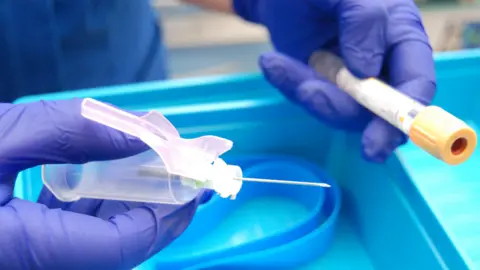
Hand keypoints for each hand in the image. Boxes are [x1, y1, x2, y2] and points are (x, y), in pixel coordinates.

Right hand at [0, 99, 211, 269]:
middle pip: (117, 247)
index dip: (168, 213)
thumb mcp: (0, 135)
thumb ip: (72, 133)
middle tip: (176, 170)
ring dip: (127, 206)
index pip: (123, 245)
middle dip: (154, 206)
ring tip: (144, 167)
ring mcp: (26, 261)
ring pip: (98, 244)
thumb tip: (145, 131)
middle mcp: (29, 266)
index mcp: (22, 250)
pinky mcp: (23, 249)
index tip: (191, 179)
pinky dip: (94, 209)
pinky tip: (97, 177)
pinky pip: (73, 239)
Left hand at [234, 0, 435, 161]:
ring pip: (335, 107)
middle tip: (307, 92)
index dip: (402, 117)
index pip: (415, 84)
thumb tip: (366, 69)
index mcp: (402, 38)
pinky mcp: (320, 82)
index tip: (374, 143)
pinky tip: (272, 64)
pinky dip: (288, 84)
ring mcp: (349, 78)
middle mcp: (381, 64)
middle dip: (337, 108)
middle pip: (372, 110)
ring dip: (305, 91)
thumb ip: (364, 22)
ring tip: (276, 63)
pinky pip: (308, 95)